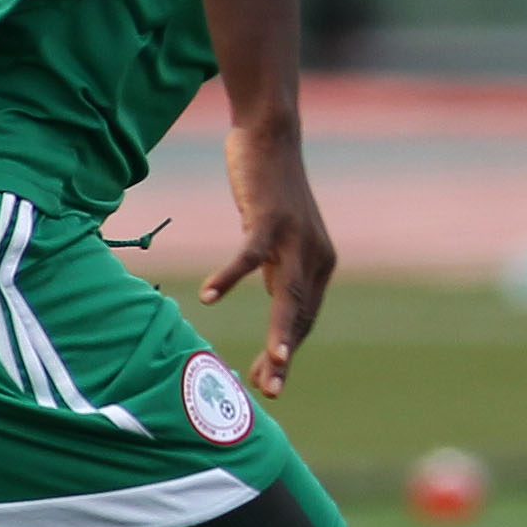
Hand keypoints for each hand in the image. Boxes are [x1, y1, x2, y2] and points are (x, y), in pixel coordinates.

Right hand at [198, 120, 336, 398]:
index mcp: (318, 265)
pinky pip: (248, 254)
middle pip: (300, 316)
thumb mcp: (280, 242)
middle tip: (270, 391)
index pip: (303, 319)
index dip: (285, 351)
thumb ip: (280, 274)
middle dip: (284, 355)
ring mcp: (294, 237)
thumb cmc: (271, 191)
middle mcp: (314, 255)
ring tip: (269, 366)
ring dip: (278, 332)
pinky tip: (207, 296)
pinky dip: (230, 276)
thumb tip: (280, 311)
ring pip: (287, 294)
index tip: (266, 382)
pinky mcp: (269, 218)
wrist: (271, 135)